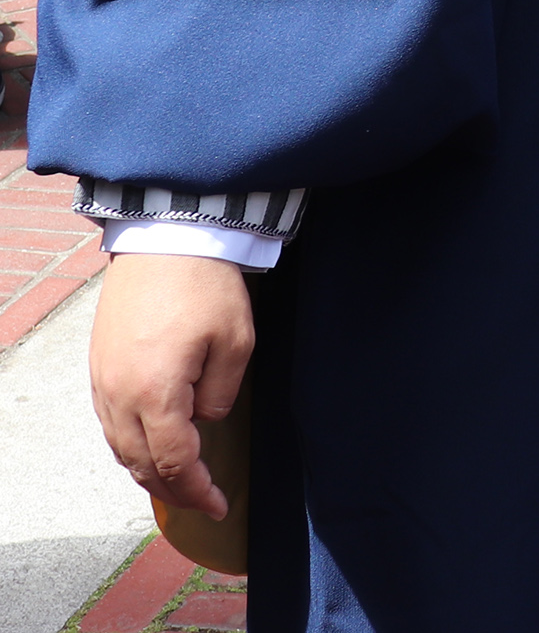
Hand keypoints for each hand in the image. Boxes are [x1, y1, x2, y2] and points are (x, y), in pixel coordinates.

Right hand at [89, 253, 254, 517]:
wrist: (166, 237)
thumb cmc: (206, 286)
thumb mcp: (236, 341)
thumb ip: (222, 393)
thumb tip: (205, 419)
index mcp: (156, 394)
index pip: (174, 462)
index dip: (197, 489)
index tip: (219, 504)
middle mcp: (119, 395)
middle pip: (140, 464)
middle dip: (172, 489)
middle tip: (200, 500)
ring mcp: (103, 382)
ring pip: (119, 448)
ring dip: (147, 470)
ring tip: (178, 481)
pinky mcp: (99, 367)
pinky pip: (110, 423)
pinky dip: (130, 445)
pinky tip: (151, 445)